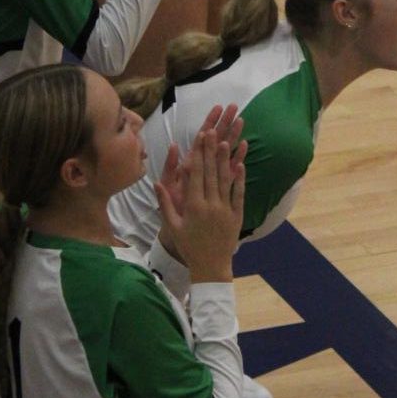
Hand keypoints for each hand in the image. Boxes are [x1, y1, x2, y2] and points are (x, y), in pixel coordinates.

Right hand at [156, 124, 245, 282]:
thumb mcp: (173, 226)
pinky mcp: (236, 215)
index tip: (200, 136)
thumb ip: (165, 203)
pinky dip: (240, 179)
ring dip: (225, 159)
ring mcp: (225, 209)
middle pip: (210, 172)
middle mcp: (210, 205)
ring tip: (227, 140)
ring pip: (225, 180)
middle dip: (211, 150)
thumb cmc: (189, 246)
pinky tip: (240, 163)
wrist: (210, 266)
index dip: (198, 153)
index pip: (196, 174)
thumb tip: (156, 183)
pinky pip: (238, 194)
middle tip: (213, 130)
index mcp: (193, 206)